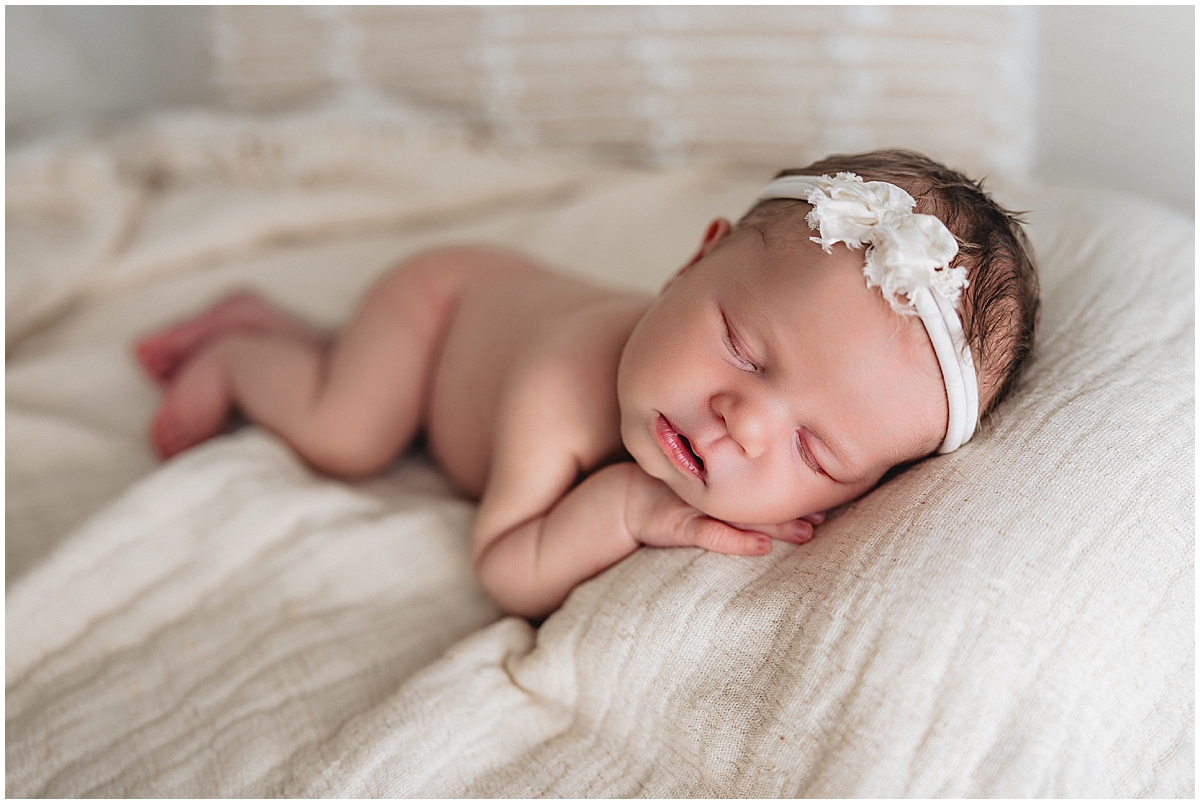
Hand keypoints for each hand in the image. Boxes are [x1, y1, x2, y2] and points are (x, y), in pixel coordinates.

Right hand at [622, 465, 824, 555]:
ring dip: (776, 525)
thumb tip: (774, 495)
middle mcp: (713, 489)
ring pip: (742, 515)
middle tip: (824, 513)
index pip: (762, 479)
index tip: (826, 489)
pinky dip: (736, 541)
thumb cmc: (670, 491)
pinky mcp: (680, 525)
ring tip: (806, 532)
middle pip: (759, 498)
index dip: (793, 485)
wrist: (624, 498)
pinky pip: (711, 535)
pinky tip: (760, 547)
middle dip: (793, 507)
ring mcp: (696, 506)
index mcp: (720, 477)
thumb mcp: (700, 484)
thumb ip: (730, 480)